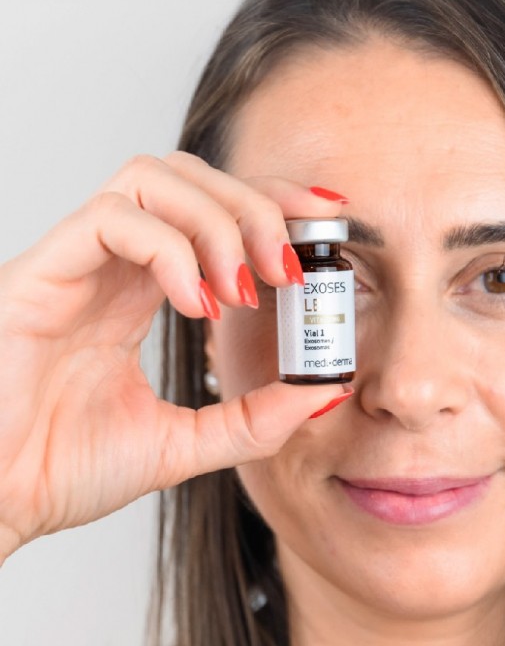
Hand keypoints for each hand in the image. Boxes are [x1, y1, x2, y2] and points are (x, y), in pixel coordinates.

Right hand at [0, 152, 350, 561]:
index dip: (270, 201)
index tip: (323, 220)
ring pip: (151, 179)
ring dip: (217, 221)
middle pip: (190, 176)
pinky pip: (110, 220)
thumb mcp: (185, 443)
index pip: (211, 210)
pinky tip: (195, 303)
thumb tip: (322, 392)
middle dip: (255, 206)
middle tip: (287, 269)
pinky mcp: (40, 275)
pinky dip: (169, 250)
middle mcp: (111, 266)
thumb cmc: (62, 469)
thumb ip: (253, 420)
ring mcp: (75, 264)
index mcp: (141, 292)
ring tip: (242, 287)